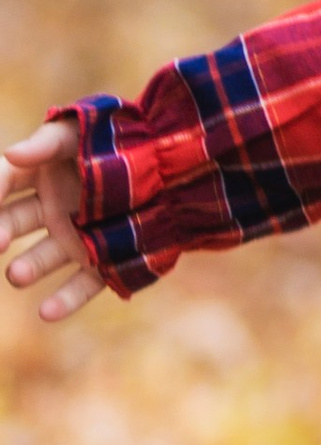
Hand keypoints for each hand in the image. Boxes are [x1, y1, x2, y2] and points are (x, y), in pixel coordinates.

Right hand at [2, 119, 103, 322]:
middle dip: (1, 232)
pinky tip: (47, 312)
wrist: (178, 162)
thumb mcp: (84, 132)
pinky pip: (81, 285)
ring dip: (28, 268)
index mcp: (43, 175)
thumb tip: (11, 154)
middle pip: (13, 224)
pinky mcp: (102, 261)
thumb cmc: (122, 138)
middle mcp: (53, 211)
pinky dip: (65, 300)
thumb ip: (49, 142)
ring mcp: (76, 238)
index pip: (5, 182)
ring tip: (16, 274)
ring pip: (42, 258)